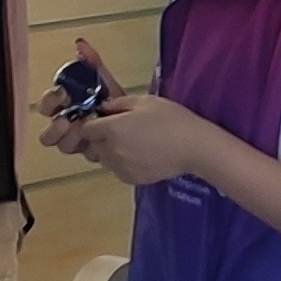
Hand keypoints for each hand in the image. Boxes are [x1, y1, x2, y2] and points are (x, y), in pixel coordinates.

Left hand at [35, 48, 222, 186]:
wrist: (193, 147)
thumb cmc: (171, 119)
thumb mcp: (145, 101)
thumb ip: (119, 103)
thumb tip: (104, 108)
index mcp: (112, 129)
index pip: (86, 129)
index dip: (94, 123)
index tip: (106, 119)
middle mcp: (111, 150)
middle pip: (94, 145)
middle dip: (102, 137)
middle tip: (122, 130)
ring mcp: (120, 167)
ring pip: (104, 159)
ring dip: (111, 152)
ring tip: (133, 143)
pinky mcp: (131, 179)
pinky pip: (117, 170)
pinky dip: (122, 164)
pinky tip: (141, 155)